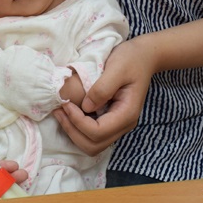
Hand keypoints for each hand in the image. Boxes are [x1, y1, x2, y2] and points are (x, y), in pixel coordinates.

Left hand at [53, 38, 152, 155]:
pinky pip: (92, 134)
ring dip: (73, 132)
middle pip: (93, 145)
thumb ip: (102, 88)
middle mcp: (123, 125)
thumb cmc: (131, 59)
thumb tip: (86, 107)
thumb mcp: (117, 68)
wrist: (143, 57)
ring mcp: (117, 125)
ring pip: (91, 144)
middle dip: (72, 130)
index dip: (78, 122)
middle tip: (59, 110)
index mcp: (127, 114)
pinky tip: (68, 111)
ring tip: (61, 112)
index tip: (66, 104)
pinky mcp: (110, 120)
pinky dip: (77, 128)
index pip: (98, 132)